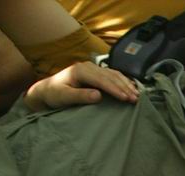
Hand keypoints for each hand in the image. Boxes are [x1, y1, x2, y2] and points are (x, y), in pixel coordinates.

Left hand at [24, 62, 138, 111]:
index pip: (102, 80)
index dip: (115, 89)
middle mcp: (88, 66)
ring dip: (126, 84)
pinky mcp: (96, 72)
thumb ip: (80, 96)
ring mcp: (93, 68)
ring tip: (137, 95)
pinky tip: (131, 88)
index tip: (125, 98)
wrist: (48, 90)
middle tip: (136, 99)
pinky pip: (113, 75)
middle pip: (110, 76)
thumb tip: (98, 96)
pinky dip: (123, 81)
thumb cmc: (54, 94)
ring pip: (114, 75)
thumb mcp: (64, 97)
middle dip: (124, 88)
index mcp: (80, 70)